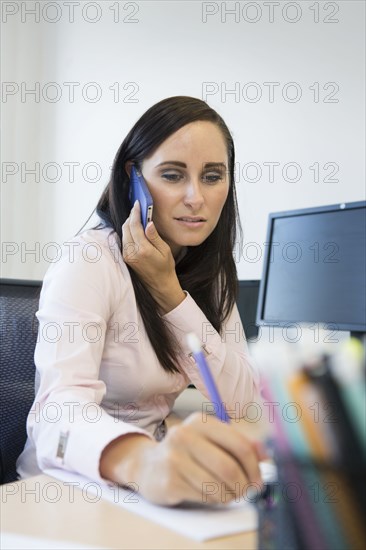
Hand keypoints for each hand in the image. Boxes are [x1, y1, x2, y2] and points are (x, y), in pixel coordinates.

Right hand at [102, 413, 264, 505]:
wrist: (148, 466)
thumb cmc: (187, 453)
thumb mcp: (210, 441)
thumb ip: (237, 444)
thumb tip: (265, 453)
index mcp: (200, 422)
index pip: (239, 444)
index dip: (254, 466)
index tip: (258, 479)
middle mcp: (185, 435)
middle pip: (229, 467)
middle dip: (244, 484)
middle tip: (247, 491)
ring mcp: (174, 457)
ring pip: (218, 485)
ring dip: (230, 495)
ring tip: (229, 494)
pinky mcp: (169, 480)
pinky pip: (204, 496)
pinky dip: (215, 500)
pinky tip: (212, 494)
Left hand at [122, 201, 184, 311]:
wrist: (159, 284)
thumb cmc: (165, 267)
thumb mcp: (164, 250)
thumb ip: (154, 236)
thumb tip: (148, 223)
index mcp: (143, 250)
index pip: (134, 226)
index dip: (135, 213)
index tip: (137, 204)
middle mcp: (132, 252)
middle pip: (126, 228)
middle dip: (131, 217)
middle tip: (139, 209)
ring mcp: (127, 255)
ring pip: (124, 233)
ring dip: (129, 224)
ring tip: (138, 218)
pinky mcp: (126, 257)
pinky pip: (124, 240)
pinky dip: (128, 232)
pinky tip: (136, 229)